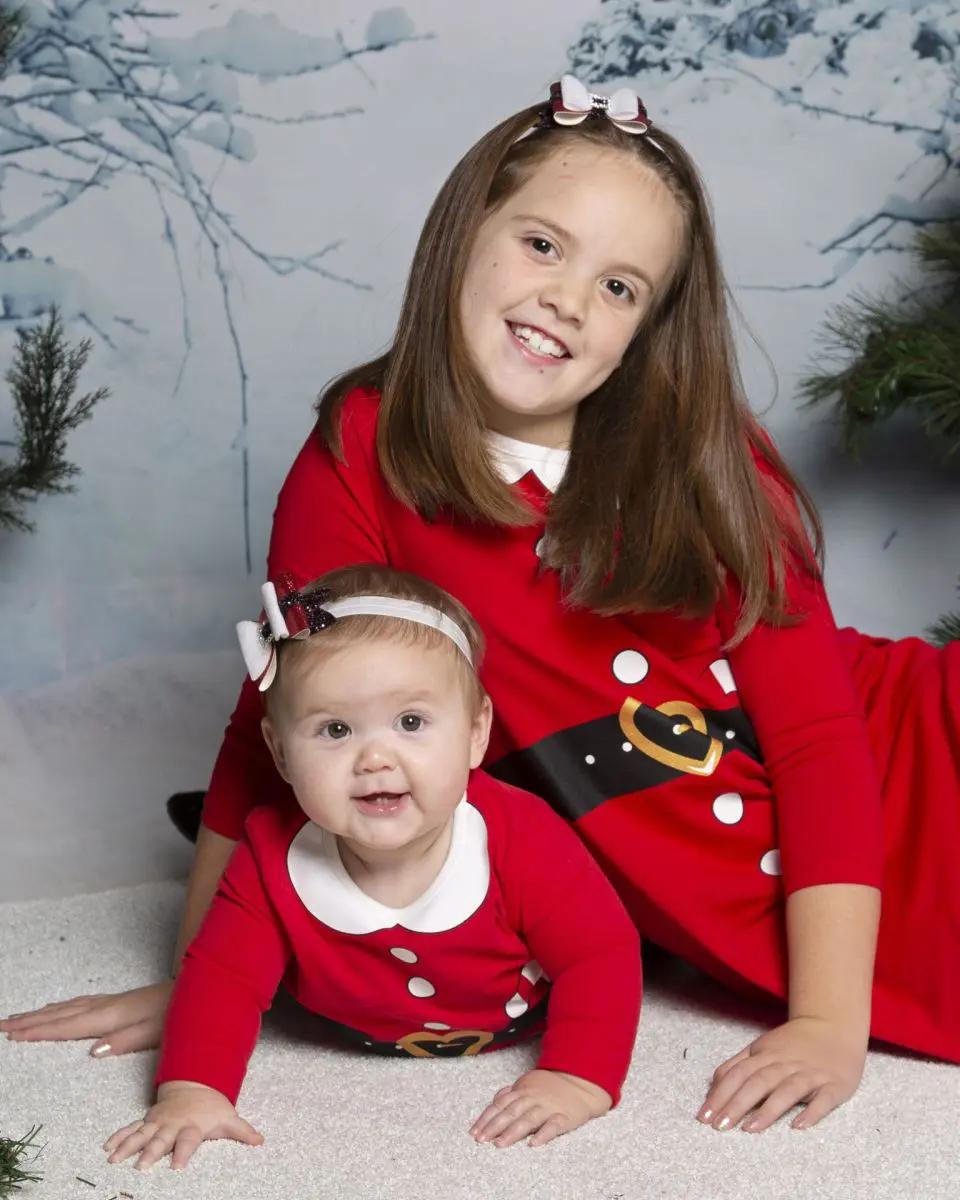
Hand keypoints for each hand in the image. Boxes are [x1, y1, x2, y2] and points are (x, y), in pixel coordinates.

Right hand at [1, 980, 172, 1055]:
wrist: (195, 989)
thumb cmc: (176, 1013)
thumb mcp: (155, 1031)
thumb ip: (125, 1041)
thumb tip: (92, 1051)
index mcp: (111, 1017)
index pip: (68, 1027)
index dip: (39, 1032)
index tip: (13, 1035)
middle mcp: (105, 1006)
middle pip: (60, 1015)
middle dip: (29, 1022)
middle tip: (2, 1026)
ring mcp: (110, 1002)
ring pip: (66, 1008)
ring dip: (40, 1014)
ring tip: (17, 1018)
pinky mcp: (115, 1002)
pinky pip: (77, 1004)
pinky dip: (59, 1007)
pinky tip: (53, 1009)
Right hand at [103, 1081, 263, 1169]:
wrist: (195, 1082)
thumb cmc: (211, 1106)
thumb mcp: (228, 1116)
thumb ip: (241, 1131)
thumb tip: (260, 1140)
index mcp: (192, 1125)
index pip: (188, 1140)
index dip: (183, 1152)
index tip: (178, 1167)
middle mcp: (172, 1124)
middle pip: (161, 1139)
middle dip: (150, 1151)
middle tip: (141, 1166)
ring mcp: (158, 1121)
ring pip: (141, 1133)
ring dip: (127, 1146)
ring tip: (113, 1159)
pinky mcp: (148, 1119)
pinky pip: (130, 1128)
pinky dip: (118, 1136)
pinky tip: (106, 1147)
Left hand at [470, 1069, 611, 1148]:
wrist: (580, 1083)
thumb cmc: (550, 1086)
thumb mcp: (528, 1084)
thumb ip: (511, 1093)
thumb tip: (495, 1100)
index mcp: (522, 1090)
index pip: (500, 1104)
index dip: (486, 1118)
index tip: (474, 1131)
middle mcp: (533, 1098)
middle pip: (511, 1112)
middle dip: (494, 1126)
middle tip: (481, 1139)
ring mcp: (548, 1107)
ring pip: (528, 1119)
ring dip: (513, 1131)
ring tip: (500, 1144)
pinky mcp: (564, 1117)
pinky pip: (553, 1126)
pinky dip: (544, 1134)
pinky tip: (534, 1144)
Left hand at [698, 1016, 866, 1132]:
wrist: (834, 1024)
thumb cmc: (793, 1043)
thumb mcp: (762, 1047)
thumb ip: (738, 1064)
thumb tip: (714, 1086)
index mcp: (765, 1054)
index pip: (738, 1074)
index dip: (720, 1094)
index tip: (704, 1116)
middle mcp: (785, 1063)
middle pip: (757, 1082)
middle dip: (737, 1104)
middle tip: (719, 1126)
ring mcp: (810, 1074)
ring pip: (787, 1091)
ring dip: (767, 1109)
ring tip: (749, 1129)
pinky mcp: (834, 1085)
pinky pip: (823, 1100)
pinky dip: (812, 1112)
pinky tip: (798, 1126)